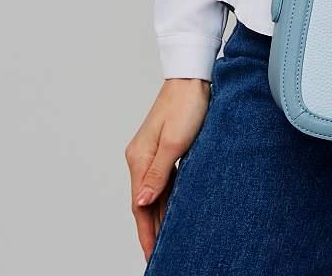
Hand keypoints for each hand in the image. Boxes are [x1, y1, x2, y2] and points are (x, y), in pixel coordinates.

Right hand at [125, 78, 211, 261]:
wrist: (192, 76)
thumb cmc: (186, 104)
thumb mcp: (174, 143)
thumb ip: (158, 175)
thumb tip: (140, 203)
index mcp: (139, 158)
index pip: (139, 205)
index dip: (145, 232)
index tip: (152, 255)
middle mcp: (141, 157)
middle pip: (144, 202)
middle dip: (150, 229)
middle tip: (159, 254)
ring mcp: (152, 152)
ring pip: (154, 192)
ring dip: (159, 215)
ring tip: (167, 239)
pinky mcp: (164, 146)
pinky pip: (163, 180)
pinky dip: (167, 198)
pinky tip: (174, 209)